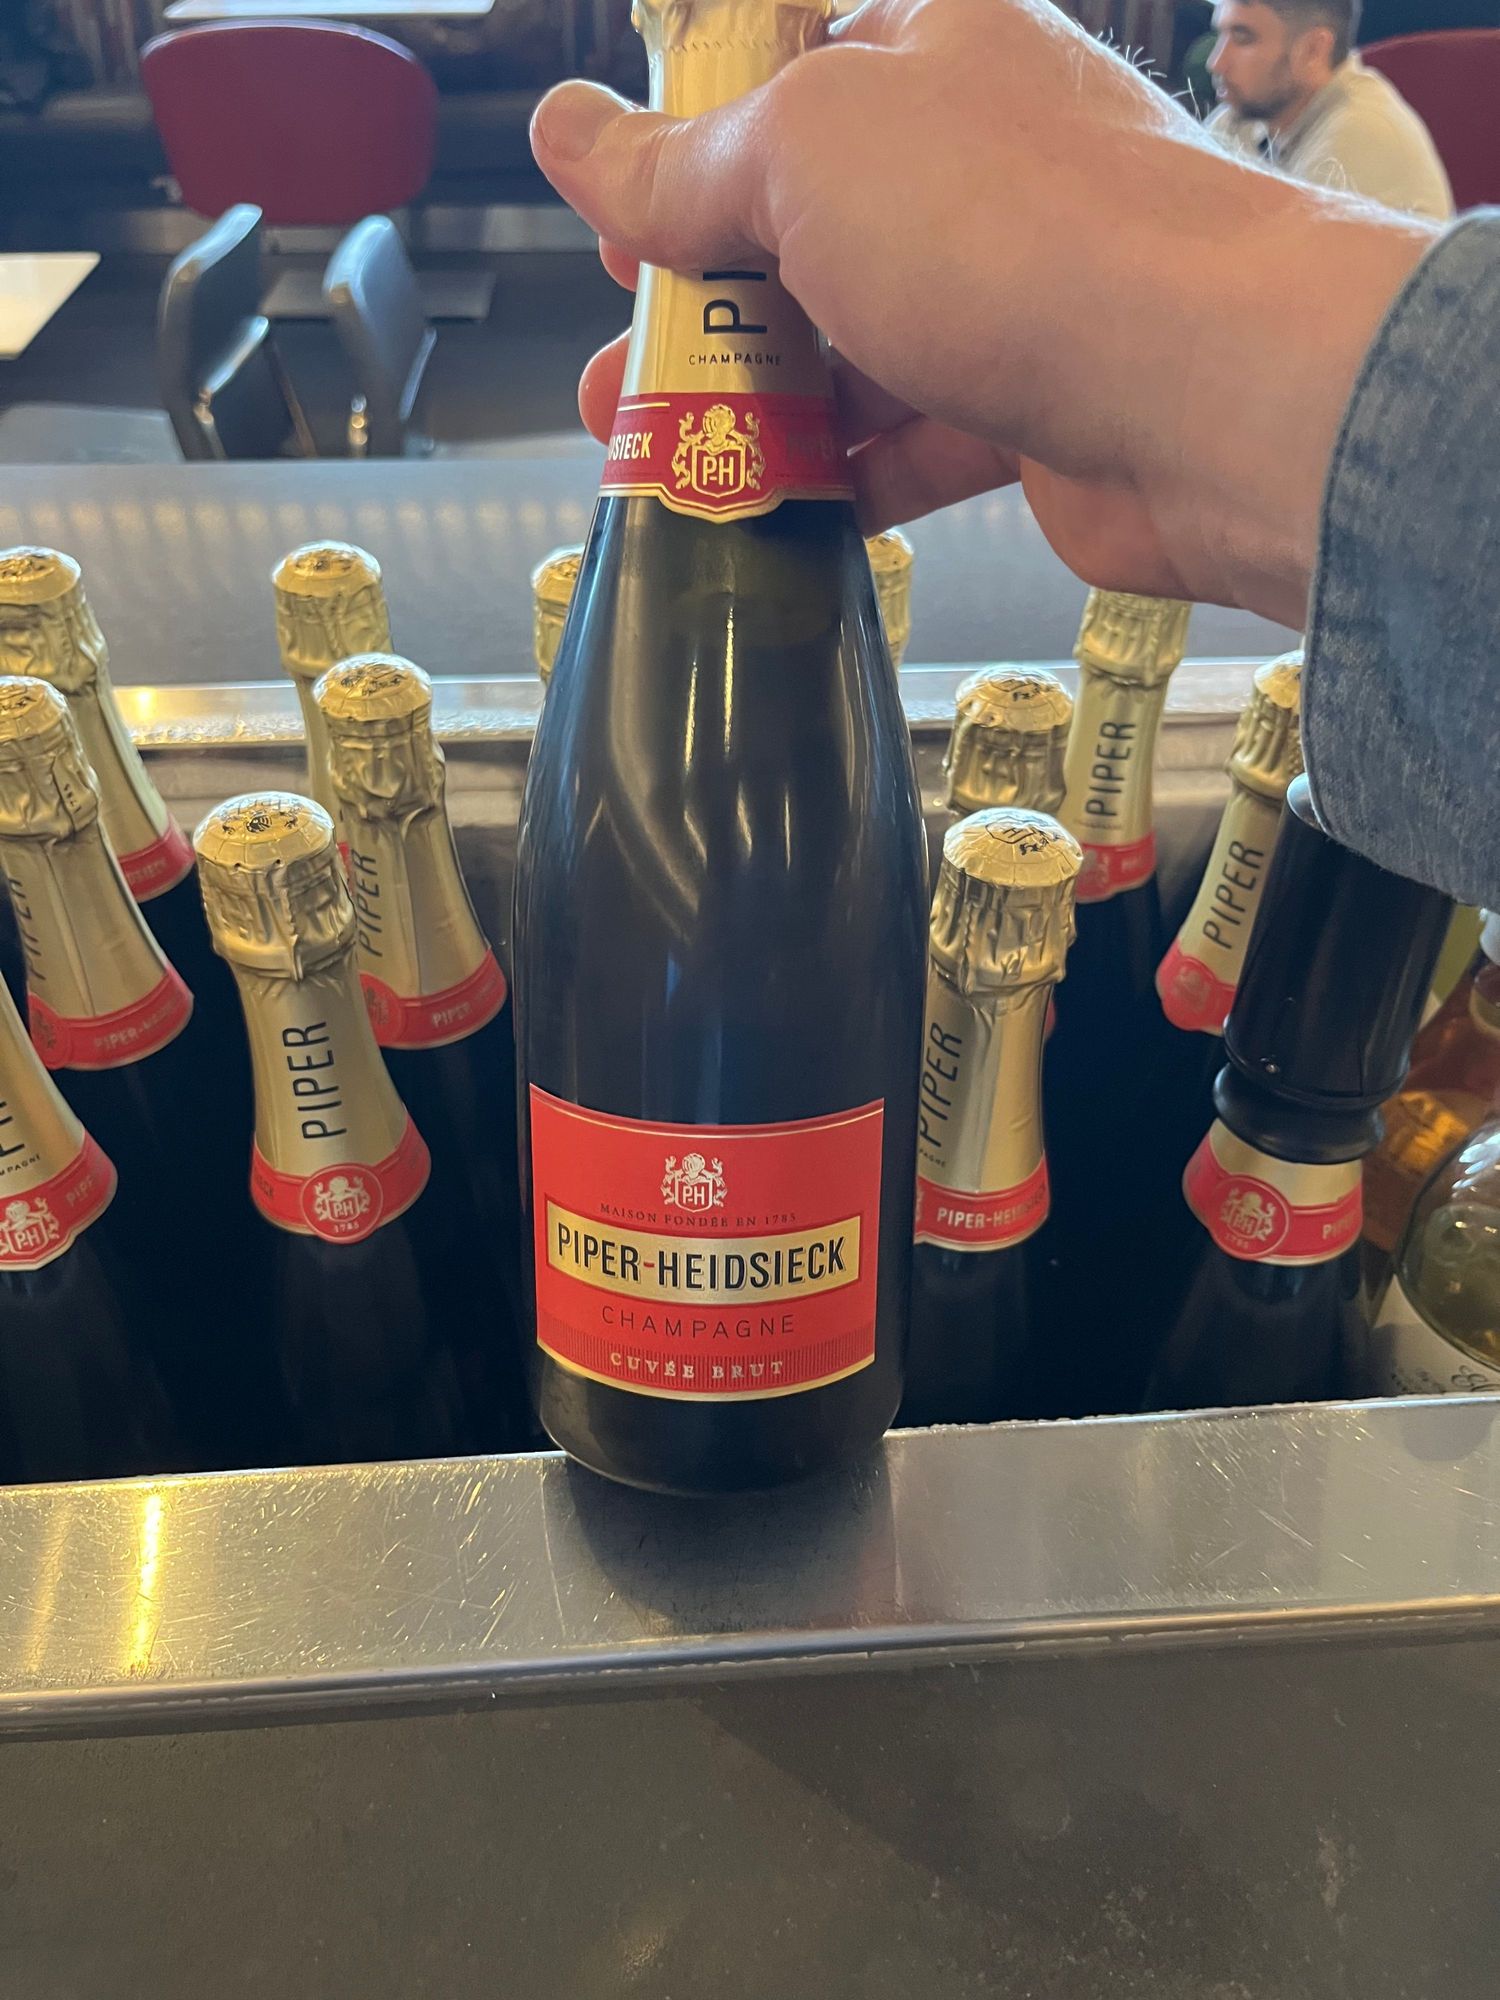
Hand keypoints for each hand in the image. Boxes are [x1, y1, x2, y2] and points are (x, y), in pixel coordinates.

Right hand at [531, 0, 1435, 624]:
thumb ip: (681, 162)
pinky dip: (836, 476)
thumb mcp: (805, 157)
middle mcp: (976, 161)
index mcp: (931, 49)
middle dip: (696, 306)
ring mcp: (1010, 292)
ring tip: (657, 462)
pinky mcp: (1032, 412)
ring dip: (748, 407)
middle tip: (617, 370)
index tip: (616, 231)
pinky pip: (909, 442)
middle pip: (804, 230)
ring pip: (850, 346)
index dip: (688, 153)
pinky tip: (765, 513)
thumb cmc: (1013, 228)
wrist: (1205, 391)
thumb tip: (564, 129)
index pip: (788, 79)